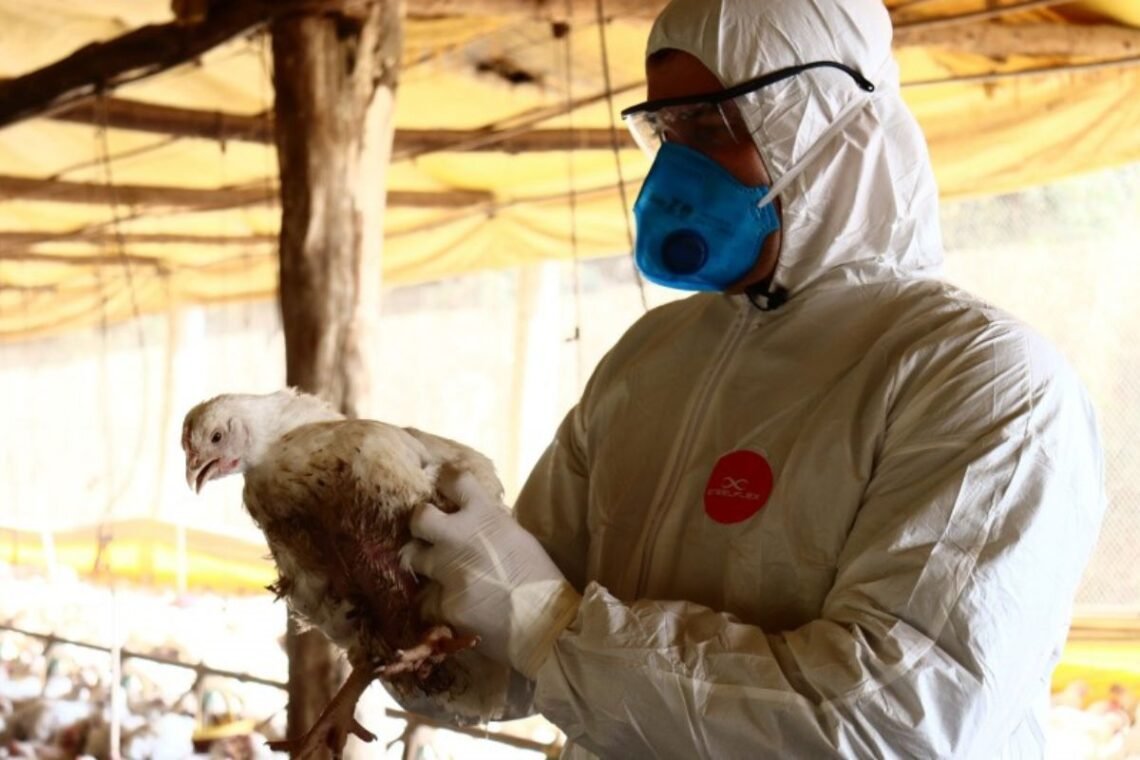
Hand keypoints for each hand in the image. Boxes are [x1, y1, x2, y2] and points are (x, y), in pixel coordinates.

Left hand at [401, 469, 580, 678]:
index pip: (454, 480)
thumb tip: (471, 518)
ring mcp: (447, 572)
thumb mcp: (517, 537)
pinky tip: (455, 610)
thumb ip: (489, 525)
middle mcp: (459, 538)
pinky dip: (437, 604)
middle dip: (420, 524)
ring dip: (426, 566)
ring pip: (414, 559)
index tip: (441, 484)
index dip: (445, 480)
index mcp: (485, 516)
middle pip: (419, 517)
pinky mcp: (441, 605)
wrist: (546, 626)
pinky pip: (427, 601)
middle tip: (428, 535)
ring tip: (443, 576)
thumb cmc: (541, 580)